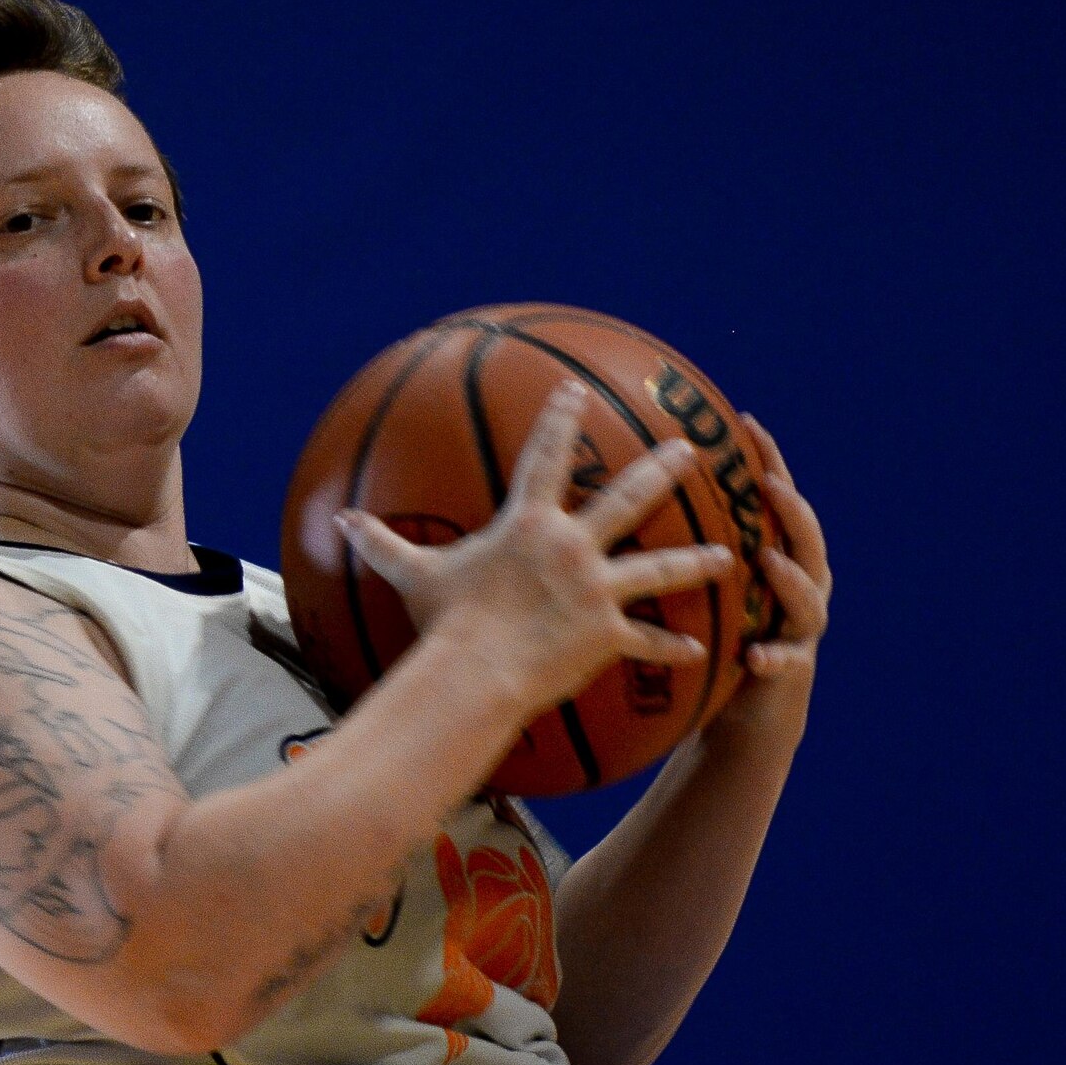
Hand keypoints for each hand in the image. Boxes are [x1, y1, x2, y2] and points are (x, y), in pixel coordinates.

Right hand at [335, 381, 737, 720]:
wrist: (475, 674)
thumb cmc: (445, 624)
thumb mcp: (413, 576)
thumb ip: (382, 544)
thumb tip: (339, 520)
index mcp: (529, 525)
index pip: (546, 456)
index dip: (561, 418)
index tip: (574, 390)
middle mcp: (573, 548)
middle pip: (628, 498)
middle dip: (662, 469)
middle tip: (689, 448)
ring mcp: (597, 591)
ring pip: (658, 569)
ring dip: (695, 561)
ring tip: (726, 555)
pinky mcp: (608, 635)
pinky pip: (647, 643)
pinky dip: (672, 648)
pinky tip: (702, 651)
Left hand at [705, 414, 831, 749]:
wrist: (747, 707)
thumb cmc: (718, 632)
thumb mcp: (701, 580)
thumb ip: (684, 538)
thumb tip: (623, 485)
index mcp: (777, 553)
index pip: (776, 499)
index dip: (768, 460)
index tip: (748, 423)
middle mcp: (800, 583)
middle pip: (806, 538)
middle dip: (792, 510)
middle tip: (771, 486)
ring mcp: (801, 626)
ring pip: (808, 597)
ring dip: (791, 579)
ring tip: (770, 563)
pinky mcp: (792, 669)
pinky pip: (787, 661)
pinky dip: (773, 656)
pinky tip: (755, 656)